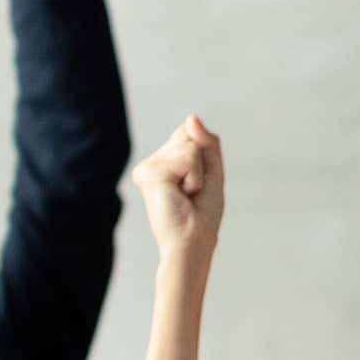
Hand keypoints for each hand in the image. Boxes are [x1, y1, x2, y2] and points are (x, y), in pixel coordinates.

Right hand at [130, 116, 225, 255]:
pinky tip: (182, 194)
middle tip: (193, 191)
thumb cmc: (202, 215)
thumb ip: (206, 142)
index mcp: (163, 162)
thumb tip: (192, 117)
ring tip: (187, 194)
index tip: (199, 182)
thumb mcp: (212, 173)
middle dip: (202, 162)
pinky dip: (195, 177)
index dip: (204, 154)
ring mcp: (147, 167)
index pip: (188, 131)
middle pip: (188, 134)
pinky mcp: (149, 173)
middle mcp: (151, 163)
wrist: (192, 242)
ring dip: (199, 172)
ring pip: (189, 145)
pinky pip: (188, 157)